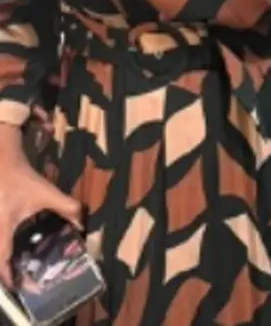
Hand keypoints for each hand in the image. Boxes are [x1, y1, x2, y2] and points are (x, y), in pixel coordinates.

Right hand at [0, 138, 82, 288]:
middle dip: (6, 273)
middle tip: (22, 281)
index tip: (18, 288)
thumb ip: (68, 207)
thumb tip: (83, 224)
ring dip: (4, 261)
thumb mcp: (47, 193)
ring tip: (18, 270)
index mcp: (2, 227)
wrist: (1, 161)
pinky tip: (13, 253)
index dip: (8, 276)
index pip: (1, 259)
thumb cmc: (22, 179)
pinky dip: (2, 251)